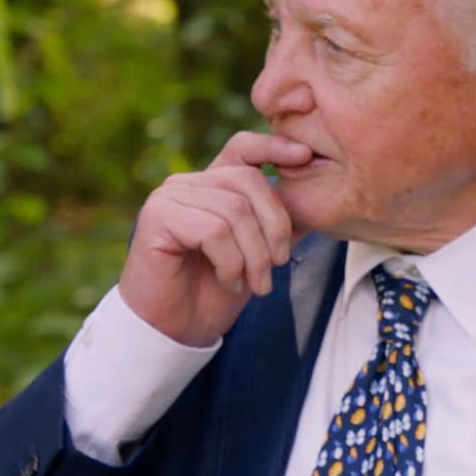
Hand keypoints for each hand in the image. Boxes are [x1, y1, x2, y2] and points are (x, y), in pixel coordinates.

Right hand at [117, 132, 313, 346]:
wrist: (176, 328)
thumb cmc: (215, 290)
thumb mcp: (259, 252)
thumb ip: (280, 224)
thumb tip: (318, 198)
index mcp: (211, 184)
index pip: (243, 148)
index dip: (274, 147)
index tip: (305, 156)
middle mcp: (187, 183)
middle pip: (249, 182)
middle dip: (275, 227)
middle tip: (278, 266)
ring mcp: (169, 197)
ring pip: (234, 210)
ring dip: (254, 255)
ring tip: (255, 284)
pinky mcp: (157, 217)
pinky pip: (214, 230)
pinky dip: (231, 263)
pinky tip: (229, 282)